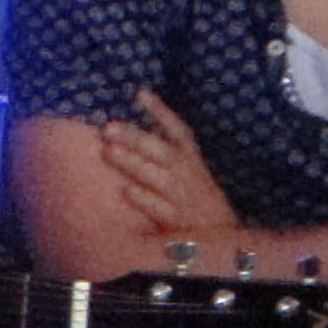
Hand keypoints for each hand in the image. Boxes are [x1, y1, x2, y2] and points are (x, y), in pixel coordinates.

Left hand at [102, 92, 238, 239]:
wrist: (218, 234)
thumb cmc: (194, 196)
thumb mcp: (188, 168)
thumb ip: (164, 149)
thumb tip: (129, 128)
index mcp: (190, 158)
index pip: (177, 130)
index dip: (160, 111)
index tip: (140, 94)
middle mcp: (187, 173)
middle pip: (160, 150)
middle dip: (135, 138)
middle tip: (108, 128)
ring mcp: (182, 196)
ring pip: (156, 176)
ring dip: (133, 163)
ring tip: (109, 151)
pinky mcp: (176, 219)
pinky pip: (159, 207)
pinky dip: (144, 198)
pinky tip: (126, 191)